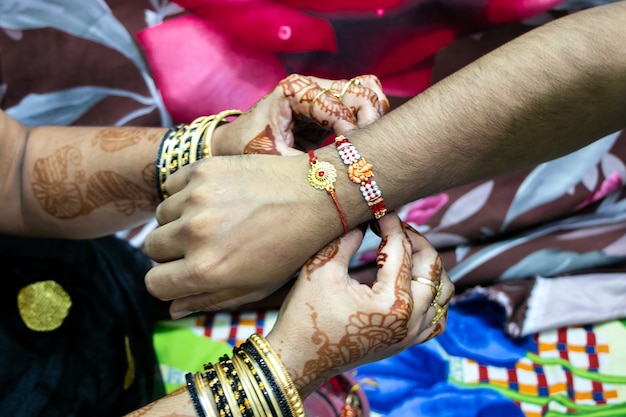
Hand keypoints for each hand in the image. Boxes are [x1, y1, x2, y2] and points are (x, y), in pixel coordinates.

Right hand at [144, 74, 388, 315]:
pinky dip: (185, 193)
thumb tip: (173, 308)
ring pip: (161, 216)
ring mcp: (196, 198)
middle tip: (201, 244)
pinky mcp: (202, 170)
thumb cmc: (289, 248)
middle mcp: (194, 234)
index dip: (167, 282)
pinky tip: (213, 197)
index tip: (182, 273)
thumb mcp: (255, 287)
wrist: (315, 196)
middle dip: (170, 251)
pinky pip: (172, 185)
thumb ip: (209, 299)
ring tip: (213, 218)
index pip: (153, 284)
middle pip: (151, 248)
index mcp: (205, 270)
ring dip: (178, 220)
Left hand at [212, 74, 388, 155]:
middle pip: (360, 90)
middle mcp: (310, 86)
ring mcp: (321, 94)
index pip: (336, 104)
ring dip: (371, 120)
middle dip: (369, 120)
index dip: (349, 129)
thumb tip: (342, 181)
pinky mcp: (328, 108)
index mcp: (294, 92)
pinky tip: (361, 148)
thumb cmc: (247, 152)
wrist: (233, 145)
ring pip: (365, 94)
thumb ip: (307, 166)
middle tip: (366, 150)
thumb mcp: (274, 162)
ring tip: (365, 148)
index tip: (350, 153)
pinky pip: (359, 107)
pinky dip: (367, 124)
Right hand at [266, 213, 453, 397]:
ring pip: (442, 291)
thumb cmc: (305, 314)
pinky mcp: (407, 342)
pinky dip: (432, 295)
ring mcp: (412, 334)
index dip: (390, 223)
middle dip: (414, 239)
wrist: (298, 358)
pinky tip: (413, 282)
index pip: (401, 249)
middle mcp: (410, 320)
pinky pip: (437, 316)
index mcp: (392, 302)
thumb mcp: (321, 268)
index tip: (379, 209)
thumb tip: (363, 216)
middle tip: (393, 226)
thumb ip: (347, 238)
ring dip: (428, 266)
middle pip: (431, 267)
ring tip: (405, 250)